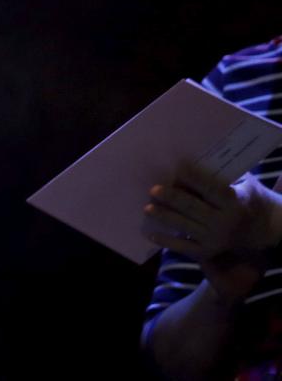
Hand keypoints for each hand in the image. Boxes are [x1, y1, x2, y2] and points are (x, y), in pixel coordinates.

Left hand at [142, 161, 281, 304]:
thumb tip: (194, 159)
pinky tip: (149, 234)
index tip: (177, 166)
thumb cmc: (250, 199)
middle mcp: (224, 223)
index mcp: (235, 203)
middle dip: (172, 198)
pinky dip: (166, 241)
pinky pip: (183, 246)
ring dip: (164, 216)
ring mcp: (215, 239)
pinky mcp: (207, 251)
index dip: (193, 177)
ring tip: (148, 207)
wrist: (264, 230)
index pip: (210, 188)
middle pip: (193, 207)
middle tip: (154, 189)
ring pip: (184, 225)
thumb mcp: (244, 184)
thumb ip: (223, 175)